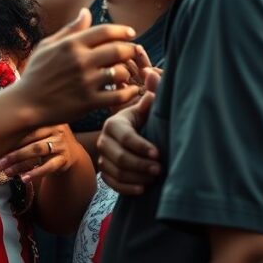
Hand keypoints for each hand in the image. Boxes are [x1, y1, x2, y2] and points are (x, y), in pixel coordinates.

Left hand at [0, 124, 76, 184]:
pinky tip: (23, 179)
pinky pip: (48, 167)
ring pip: (38, 153)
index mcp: (46, 120)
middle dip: (13, 153)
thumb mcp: (39, 131)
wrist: (70, 151)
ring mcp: (61, 145)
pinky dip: (35, 173)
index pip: (26, 129)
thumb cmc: (46, 140)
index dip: (11, 138)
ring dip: (20, 164)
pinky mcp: (64, 159)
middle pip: (31, 141)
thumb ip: (23, 131)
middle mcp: (55, 130)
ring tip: (7, 172)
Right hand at [16, 11, 140, 125]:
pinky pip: (118, 96)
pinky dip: (129, 93)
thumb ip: (70, 29)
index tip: (131, 34)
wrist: (25, 104)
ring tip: (126, 72)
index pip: (105, 31)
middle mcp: (80, 61)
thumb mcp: (48, 45)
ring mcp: (86, 82)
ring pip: (121, 72)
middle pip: (118, 50)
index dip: (122, 30)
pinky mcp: (89, 102)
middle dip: (130, 50)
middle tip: (133, 53)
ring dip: (128, 72)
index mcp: (71, 45)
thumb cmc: (35, 73)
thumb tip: (86, 11)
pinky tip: (130, 91)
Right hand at [97, 79, 161, 194]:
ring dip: (137, 178)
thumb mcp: (148, 109)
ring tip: (154, 178)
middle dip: (140, 165)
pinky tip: (143, 189)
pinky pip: (112, 183)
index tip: (159, 154)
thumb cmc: (146, 122)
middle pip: (119, 157)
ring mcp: (103, 157)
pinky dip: (127, 188)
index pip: (126, 137)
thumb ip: (152, 93)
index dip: (142, 147)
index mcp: (114, 123)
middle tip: (160, 169)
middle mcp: (104, 139)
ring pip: (116, 171)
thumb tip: (152, 73)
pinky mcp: (105, 171)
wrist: (136, 140)